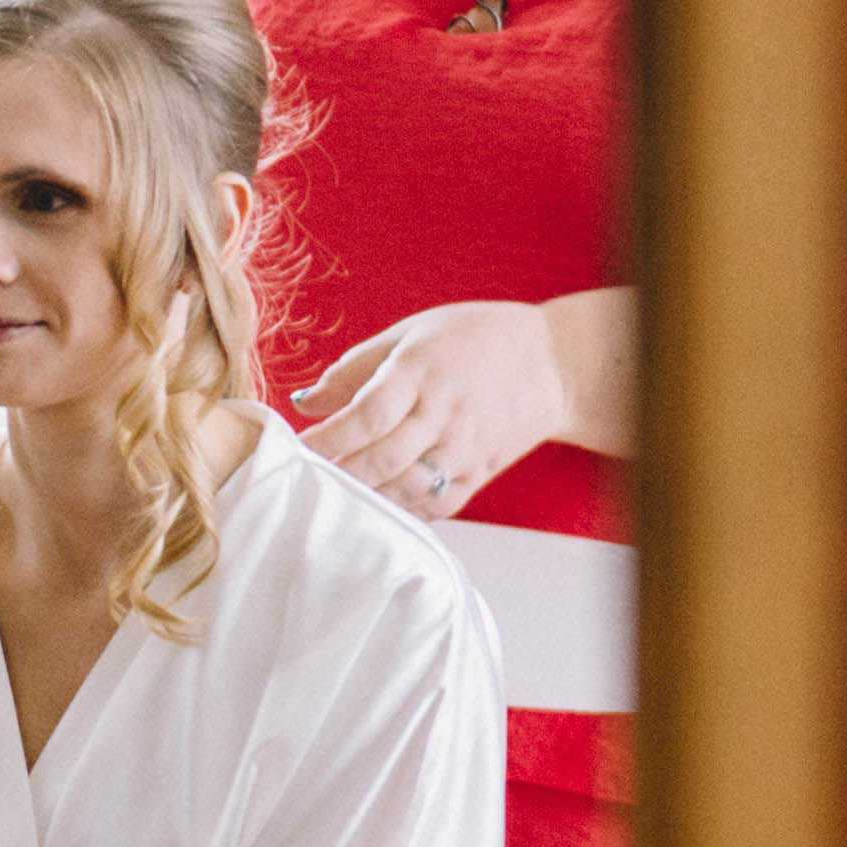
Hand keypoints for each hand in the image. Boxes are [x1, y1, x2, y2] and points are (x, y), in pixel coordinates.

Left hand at [293, 299, 570, 517]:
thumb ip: (353, 370)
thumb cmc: (472, 339)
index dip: (327, 438)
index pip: (368, 415)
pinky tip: (371, 509)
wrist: (554, 363)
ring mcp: (464, 448)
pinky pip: (434, 505)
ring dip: (362, 499)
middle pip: (382, 458)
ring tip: (326, 500)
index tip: (293, 450)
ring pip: (405, 488)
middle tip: (298, 483)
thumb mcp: (411, 334)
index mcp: (421, 371)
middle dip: (336, 475)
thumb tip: (304, 403)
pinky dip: (399, 512)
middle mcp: (444, 413)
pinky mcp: (479, 473)